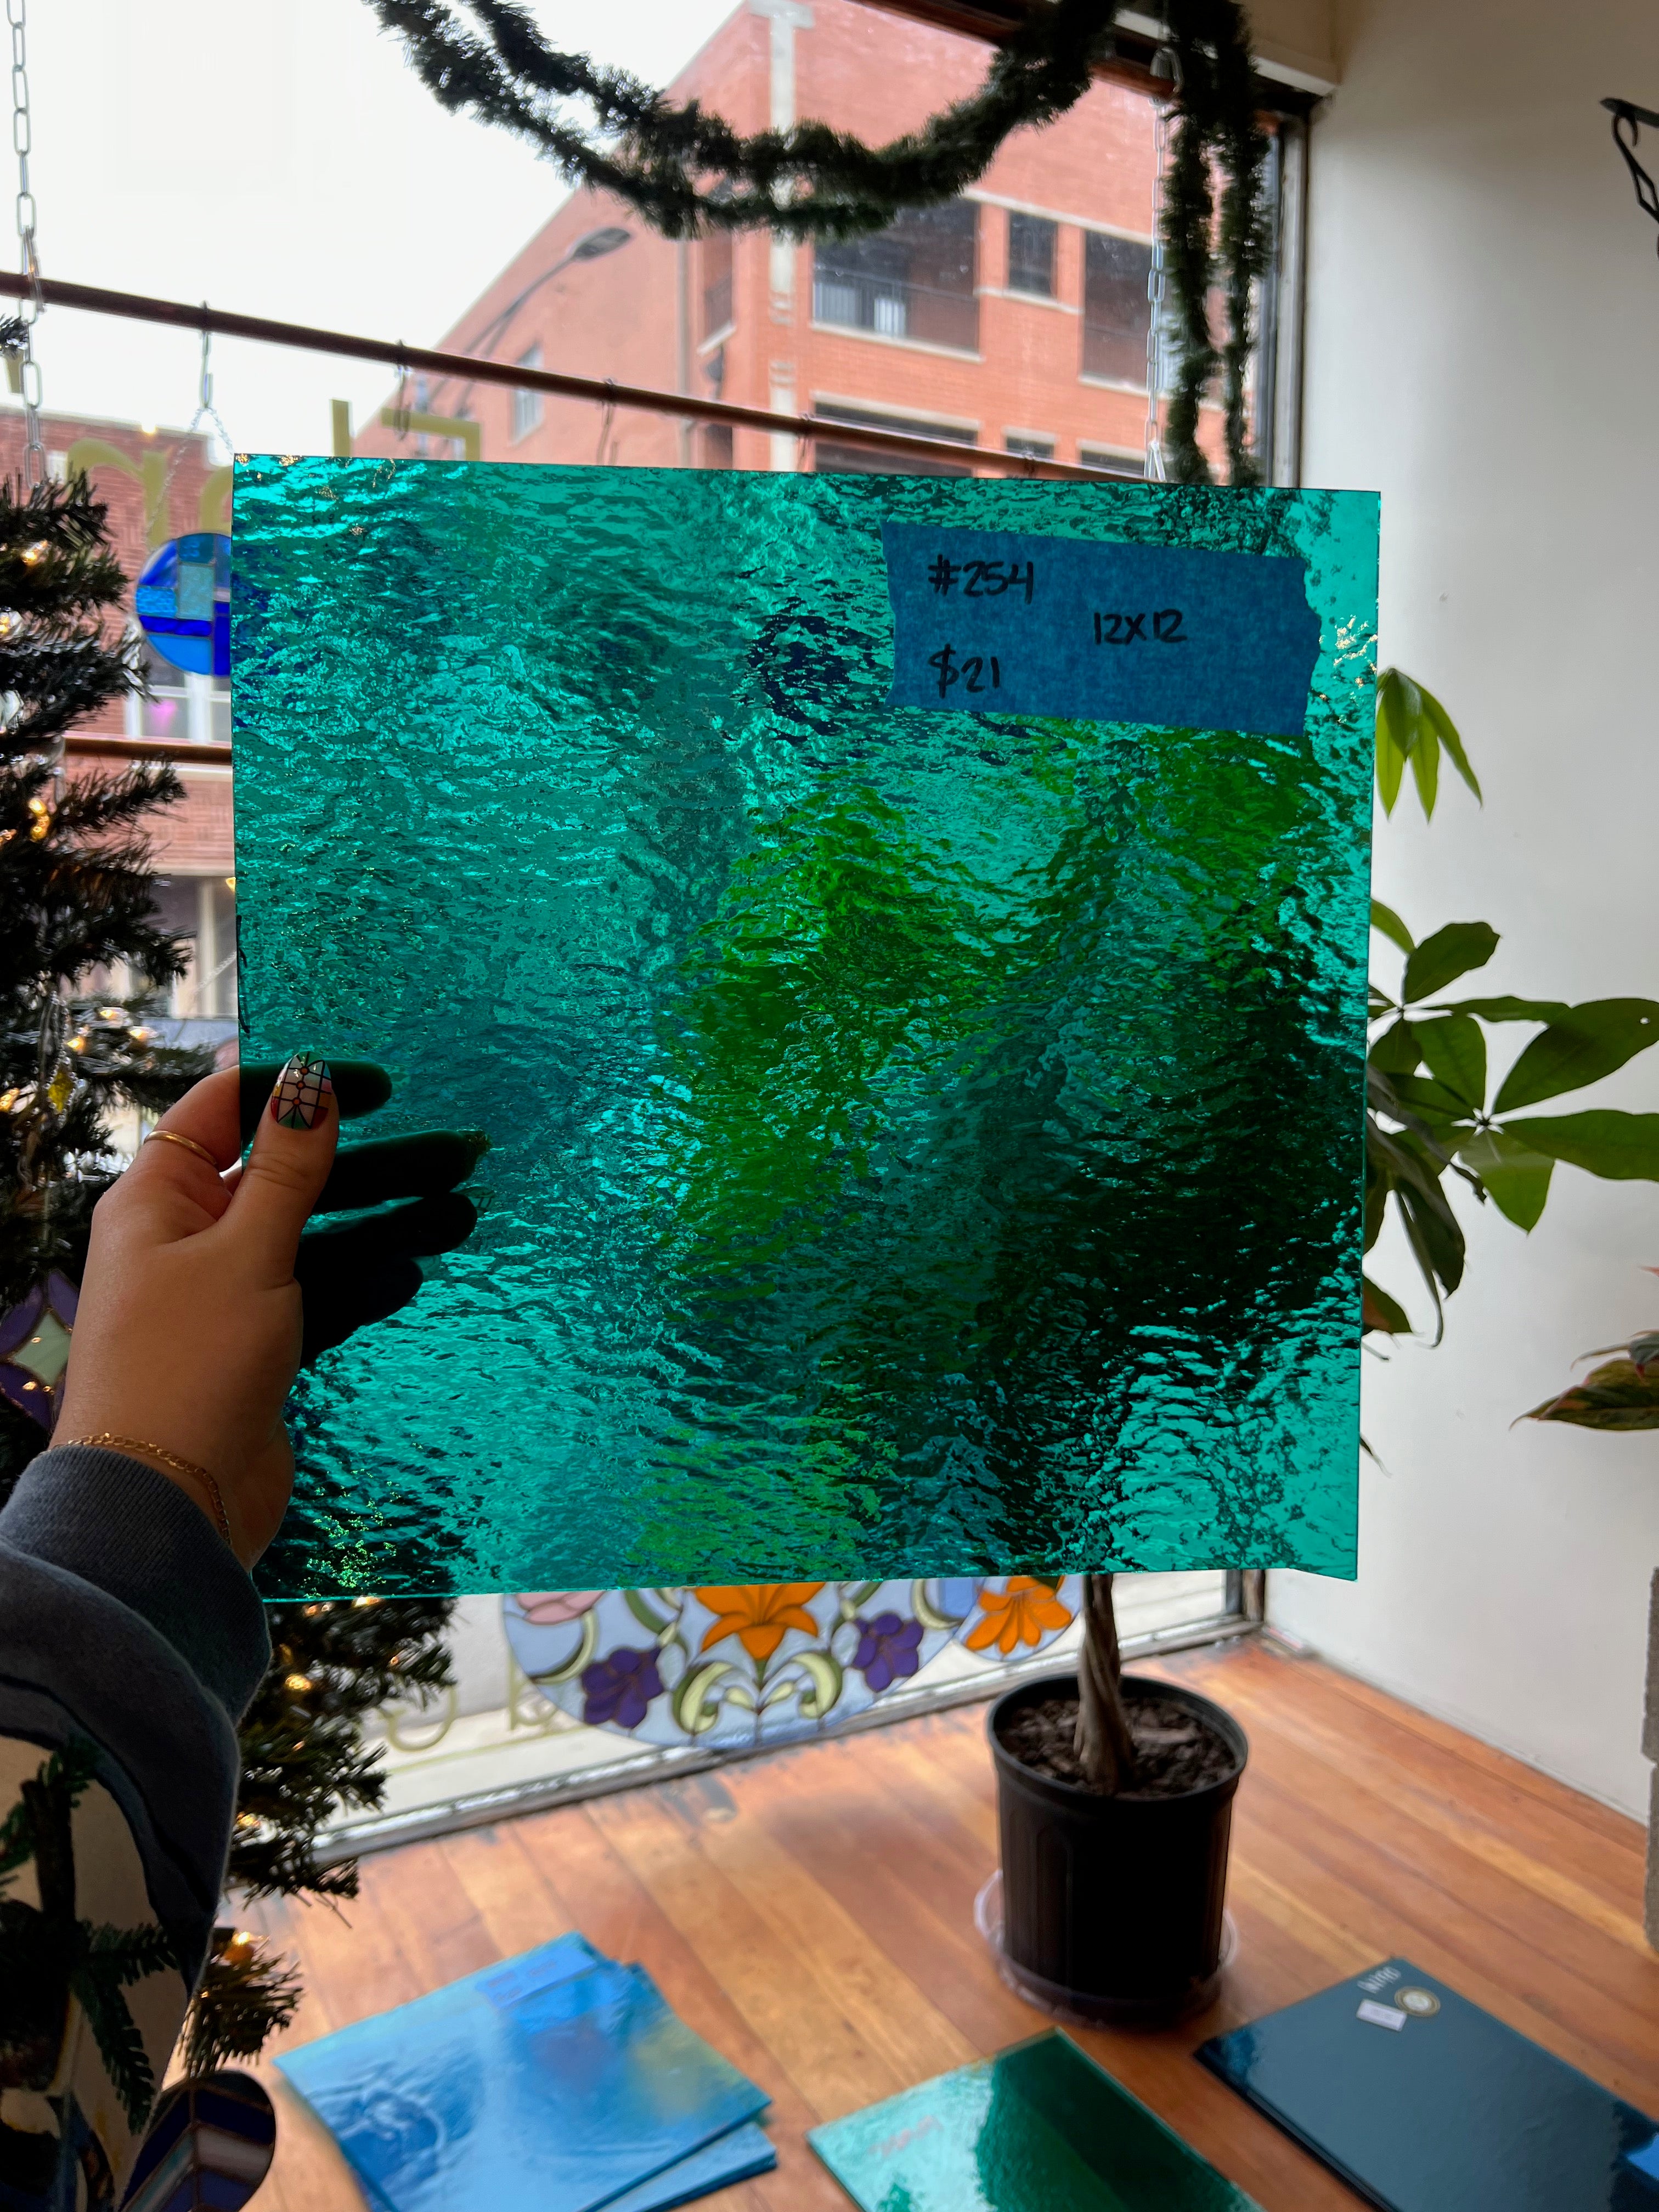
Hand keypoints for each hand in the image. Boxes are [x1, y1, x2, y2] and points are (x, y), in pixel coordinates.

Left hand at [56, 1060, 481, 1566]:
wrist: (169, 1507)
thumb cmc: (188, 1367)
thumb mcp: (246, 1251)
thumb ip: (288, 1168)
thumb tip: (311, 1080)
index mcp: (161, 1198)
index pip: (228, 1108)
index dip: (299, 1086)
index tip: (377, 1084)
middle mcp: (188, 1240)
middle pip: (289, 1175)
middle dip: (371, 1162)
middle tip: (457, 1151)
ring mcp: (225, 1298)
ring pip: (316, 1239)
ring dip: (385, 1224)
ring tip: (463, 1213)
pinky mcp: (258, 1351)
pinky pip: (321, 1298)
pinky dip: (365, 1284)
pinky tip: (414, 1271)